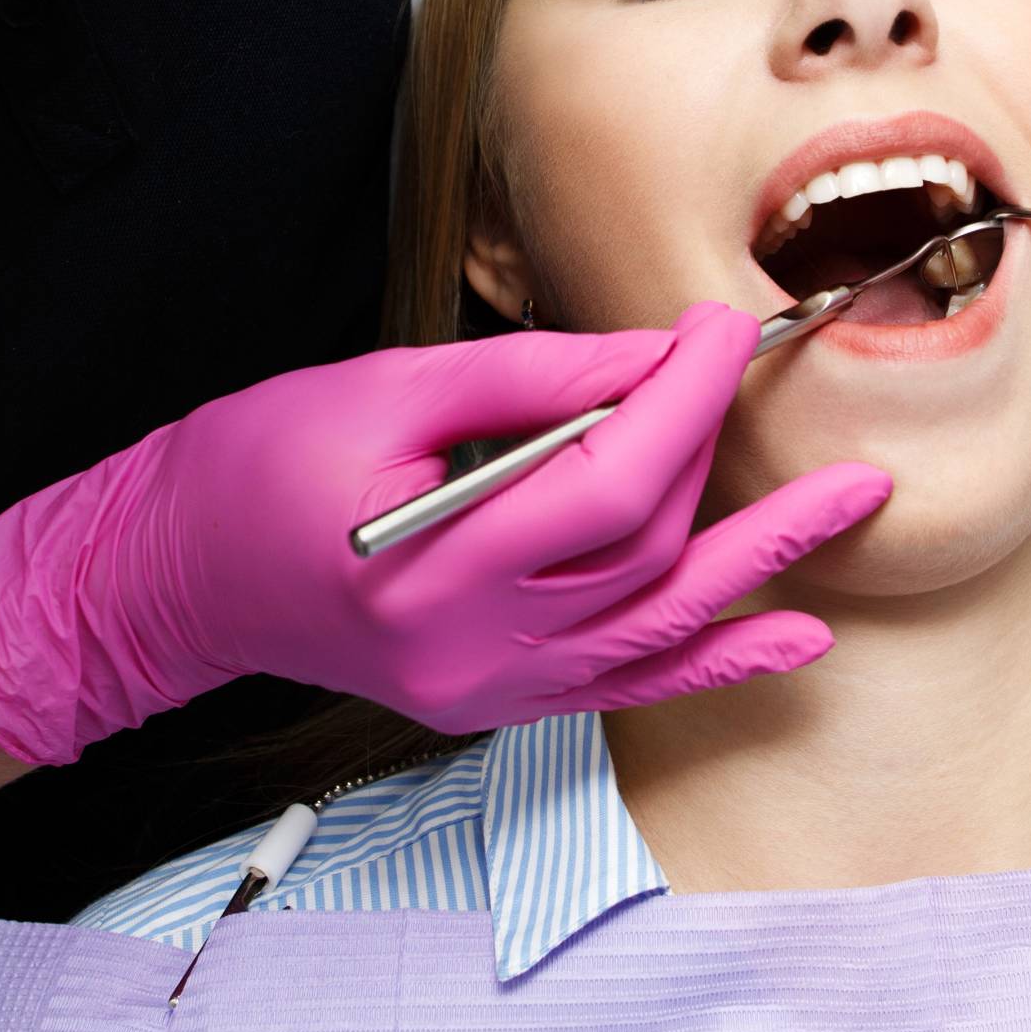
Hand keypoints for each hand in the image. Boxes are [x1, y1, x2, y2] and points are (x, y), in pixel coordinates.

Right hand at [0, 303, 888, 763]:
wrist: (175, 578)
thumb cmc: (256, 467)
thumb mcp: (382, 390)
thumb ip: (527, 380)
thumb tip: (652, 357)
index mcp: (427, 567)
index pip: (605, 482)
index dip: (681, 401)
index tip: (723, 328)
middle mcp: (469, 649)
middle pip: (641, 547)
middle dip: (705, 448)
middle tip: (740, 365)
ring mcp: (489, 691)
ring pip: (658, 622)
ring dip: (761, 559)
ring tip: (855, 503)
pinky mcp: (500, 703)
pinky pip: (632, 686)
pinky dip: (718, 659)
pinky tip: (796, 635)